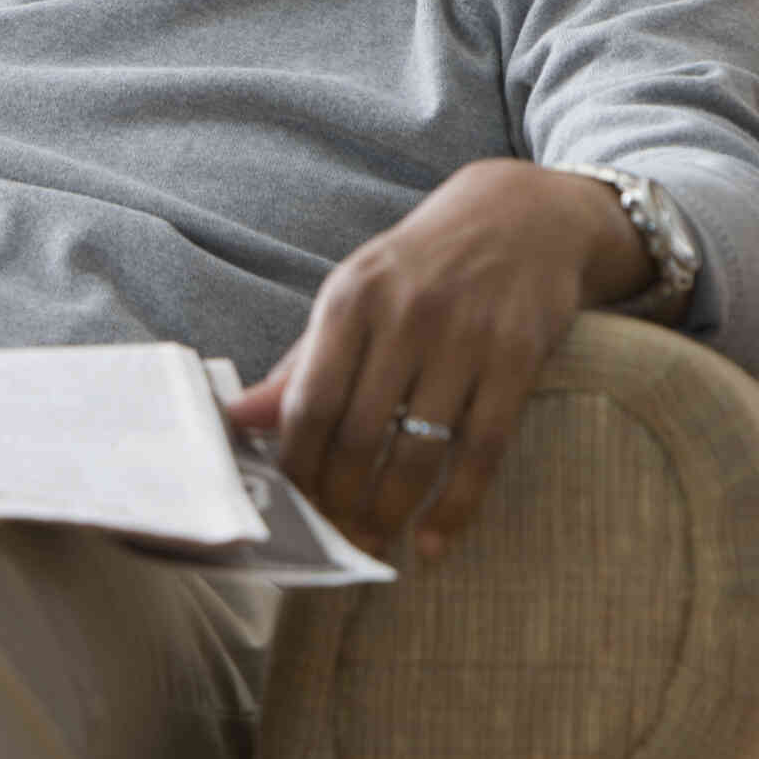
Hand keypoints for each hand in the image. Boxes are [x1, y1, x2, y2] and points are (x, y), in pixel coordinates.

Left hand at [224, 159, 642, 560]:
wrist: (522, 215)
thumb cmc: (421, 265)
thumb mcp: (356, 293)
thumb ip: (303, 361)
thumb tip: (236, 418)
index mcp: (352, 297)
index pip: (311, 401)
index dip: (296, 466)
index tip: (289, 506)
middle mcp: (406, 314)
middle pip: (361, 435)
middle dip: (341, 501)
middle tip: (334, 540)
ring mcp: (467, 336)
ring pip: (419, 451)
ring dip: (390, 511)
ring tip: (374, 543)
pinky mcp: (518, 357)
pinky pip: (482, 450)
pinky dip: (455, 506)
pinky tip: (433, 541)